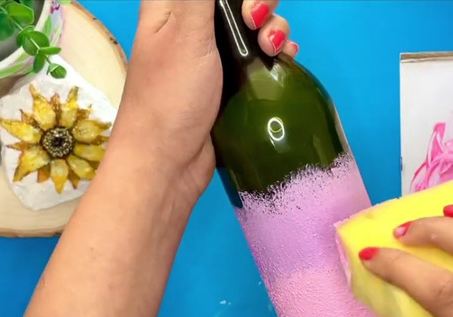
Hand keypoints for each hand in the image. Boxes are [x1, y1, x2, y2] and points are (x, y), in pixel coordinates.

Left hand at [111, 0, 297, 204]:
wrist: (169, 164)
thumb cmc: (169, 96)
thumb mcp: (186, 32)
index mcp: (172, 5)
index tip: (247, 4)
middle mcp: (193, 24)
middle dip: (260, 3)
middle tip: (256, 22)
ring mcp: (214, 54)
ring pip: (255, 23)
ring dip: (273, 29)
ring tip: (271, 51)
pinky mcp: (232, 81)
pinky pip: (262, 54)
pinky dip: (277, 52)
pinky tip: (283, 60)